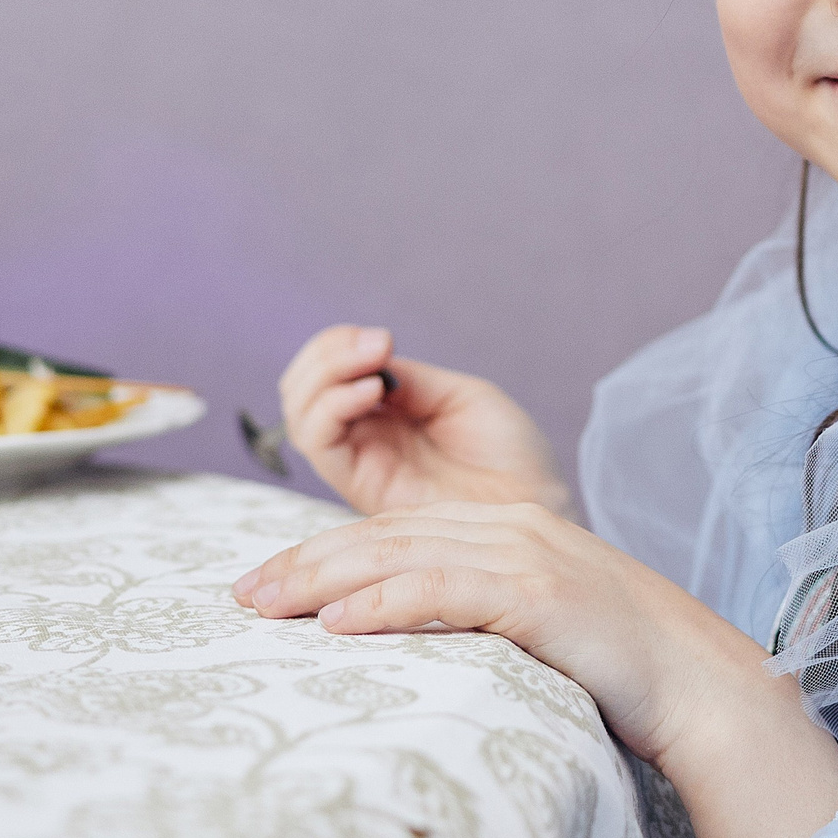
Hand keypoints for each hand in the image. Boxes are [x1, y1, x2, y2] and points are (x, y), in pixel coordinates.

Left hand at [233, 502, 837, 837]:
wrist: (694, 680)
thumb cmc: (613, 667)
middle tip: (237, 593)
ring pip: (403, 554)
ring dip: (325, 579)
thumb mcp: (531, 625)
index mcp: (505, 529)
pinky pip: (446, 591)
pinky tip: (340, 623)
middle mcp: (509, 528)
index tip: (259, 583)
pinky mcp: (539, 594)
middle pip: (384, 535)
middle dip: (304, 561)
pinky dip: (388, 602)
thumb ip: (474, 613)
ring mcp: (526, 556)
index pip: (393, 531)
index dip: (320, 552)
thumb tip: (397, 642)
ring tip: (265, 605)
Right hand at [277, 325, 567, 518]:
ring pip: (302, 419)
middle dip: (324, 357)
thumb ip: (411, 380)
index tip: (380, 338)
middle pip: (302, 394)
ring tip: (372, 370)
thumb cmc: (510, 451)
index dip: (339, 347)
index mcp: (388, 411)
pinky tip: (372, 392)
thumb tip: (370, 363)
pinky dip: (332, 409)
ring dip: (324, 379)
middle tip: (373, 345)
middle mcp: (365, 438)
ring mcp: (361, 463)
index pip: (329, 374)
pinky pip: (321, 447)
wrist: (535, 498)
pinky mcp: (361, 489)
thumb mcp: (461, 396)